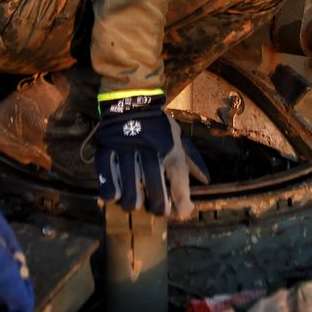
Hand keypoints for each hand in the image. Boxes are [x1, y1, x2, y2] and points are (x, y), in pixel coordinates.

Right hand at [94, 92, 208, 218]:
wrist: (130, 99)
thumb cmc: (157, 124)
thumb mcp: (178, 136)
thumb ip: (191, 159)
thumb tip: (206, 180)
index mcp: (169, 147)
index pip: (178, 182)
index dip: (182, 204)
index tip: (180, 213)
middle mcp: (149, 150)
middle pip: (155, 191)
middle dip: (158, 208)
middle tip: (157, 210)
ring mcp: (125, 150)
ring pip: (129, 192)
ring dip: (134, 204)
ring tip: (135, 204)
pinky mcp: (105, 149)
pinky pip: (106, 180)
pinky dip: (111, 193)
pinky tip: (115, 196)